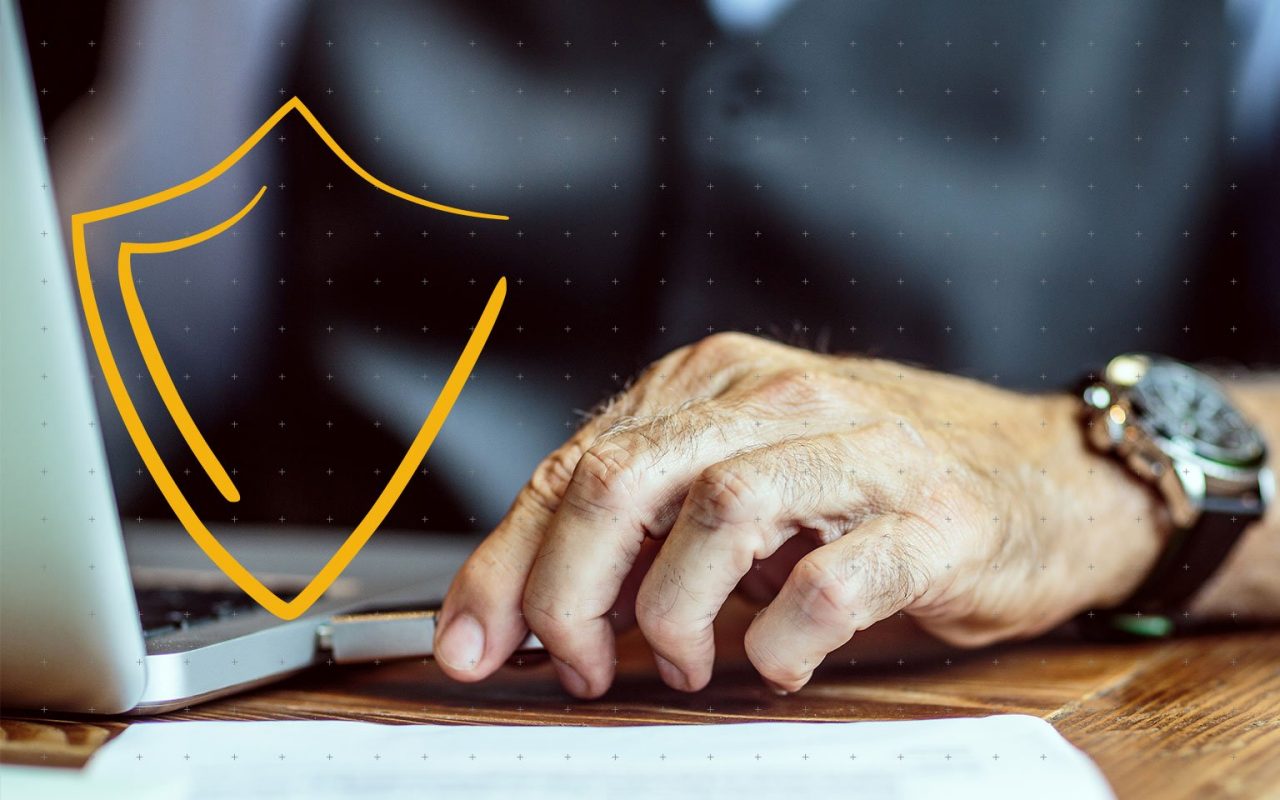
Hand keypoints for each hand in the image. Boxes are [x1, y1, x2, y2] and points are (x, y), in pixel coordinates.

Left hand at [434, 333, 1167, 695]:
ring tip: (681, 663)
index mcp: (715, 383)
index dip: (508, 563)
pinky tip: (772, 661)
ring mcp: (859, 450)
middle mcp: (778, 398)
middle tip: (579, 663)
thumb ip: (644, 529)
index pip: (574, 465)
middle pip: (620, 482)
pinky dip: (778, 638)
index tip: (473, 642)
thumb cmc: (874, 489)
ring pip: (713, 515)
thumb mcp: (743, 485)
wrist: (1043, 474)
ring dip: (670, 614)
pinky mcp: (930, 519)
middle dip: (567, 591)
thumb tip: (531, 608)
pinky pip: (826, 581)